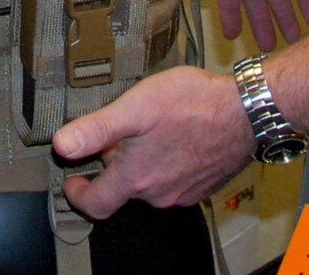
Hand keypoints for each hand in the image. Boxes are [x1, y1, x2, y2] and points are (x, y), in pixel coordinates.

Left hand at [52, 68, 252, 218]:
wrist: (246, 112)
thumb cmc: (193, 105)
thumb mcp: (135, 107)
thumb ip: (96, 129)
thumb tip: (62, 144)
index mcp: (136, 178)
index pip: (96, 203)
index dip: (78, 195)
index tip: (71, 183)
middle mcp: (159, 193)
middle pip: (124, 190)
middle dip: (113, 167)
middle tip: (113, 141)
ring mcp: (183, 192)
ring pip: (150, 184)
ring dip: (141, 164)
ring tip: (144, 133)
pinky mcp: (203, 184)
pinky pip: (174, 180)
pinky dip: (166, 164)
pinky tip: (172, 138)